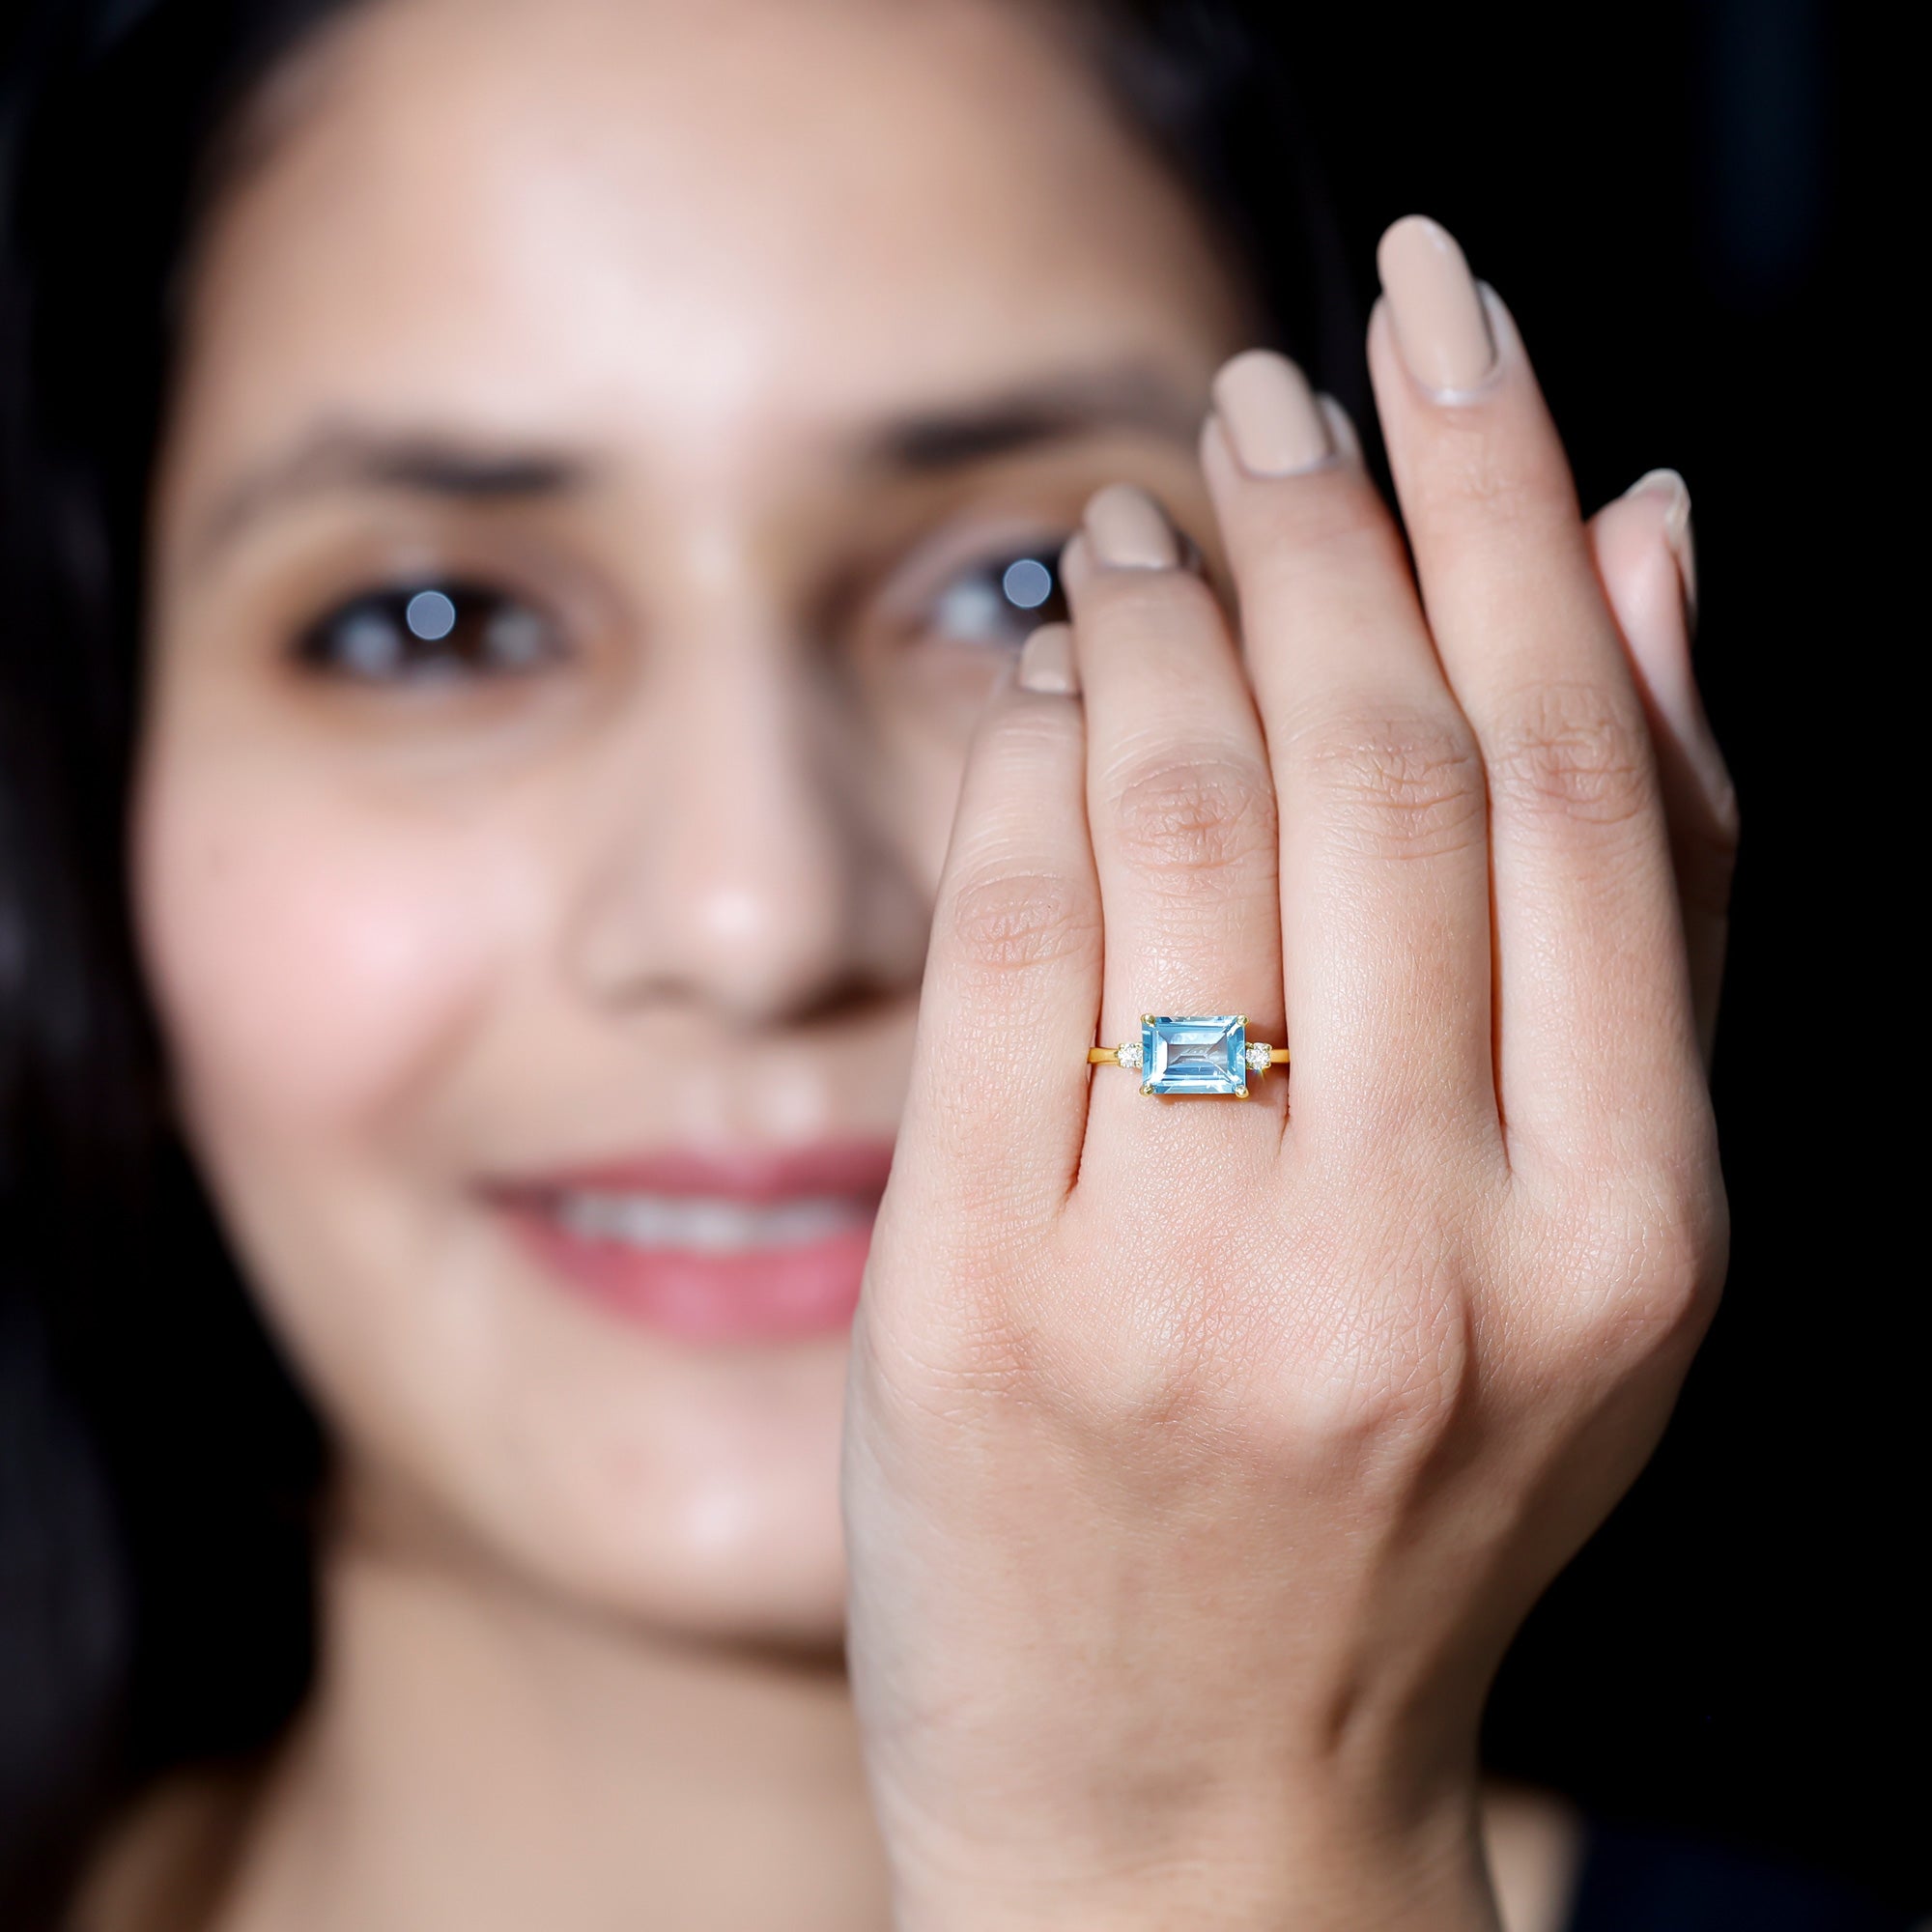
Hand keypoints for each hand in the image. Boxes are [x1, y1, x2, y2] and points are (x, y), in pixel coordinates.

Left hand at [842, 216, 1734, 1931]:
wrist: (1194, 1799)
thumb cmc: (1408, 1500)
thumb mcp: (1595, 1240)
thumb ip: (1640, 898)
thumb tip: (1649, 545)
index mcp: (1626, 1233)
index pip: (1566, 778)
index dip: (1500, 508)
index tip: (1444, 324)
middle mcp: (1423, 1255)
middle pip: (1378, 774)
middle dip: (1325, 532)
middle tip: (1272, 398)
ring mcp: (1186, 1286)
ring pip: (1180, 832)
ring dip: (1156, 625)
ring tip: (1144, 521)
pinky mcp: (978, 1308)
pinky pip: (1003, 951)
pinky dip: (1022, 768)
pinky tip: (1038, 685)